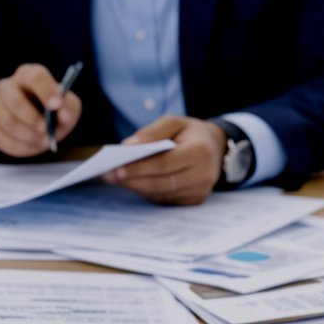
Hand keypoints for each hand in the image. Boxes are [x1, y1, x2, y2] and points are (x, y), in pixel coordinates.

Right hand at [0, 63, 82, 156]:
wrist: (35, 121)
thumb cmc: (52, 108)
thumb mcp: (67, 104)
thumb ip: (69, 107)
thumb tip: (63, 114)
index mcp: (29, 75)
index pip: (35, 78)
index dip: (46, 91)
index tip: (56, 105)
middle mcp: (9, 87)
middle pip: (15, 101)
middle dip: (33, 119)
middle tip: (46, 129)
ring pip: (9, 123)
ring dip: (30, 136)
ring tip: (44, 139)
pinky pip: (5, 140)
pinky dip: (23, 146)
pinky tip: (33, 143)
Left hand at [103, 115, 224, 205]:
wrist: (215, 147)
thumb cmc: (190, 133)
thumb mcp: (174, 122)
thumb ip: (151, 132)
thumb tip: (128, 147)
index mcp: (200, 151)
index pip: (164, 163)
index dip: (139, 167)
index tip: (116, 167)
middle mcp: (204, 175)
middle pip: (160, 183)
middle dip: (132, 179)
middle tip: (109, 174)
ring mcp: (200, 191)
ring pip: (160, 194)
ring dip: (135, 187)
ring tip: (115, 178)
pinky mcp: (193, 201)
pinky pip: (164, 199)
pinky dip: (146, 192)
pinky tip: (132, 183)